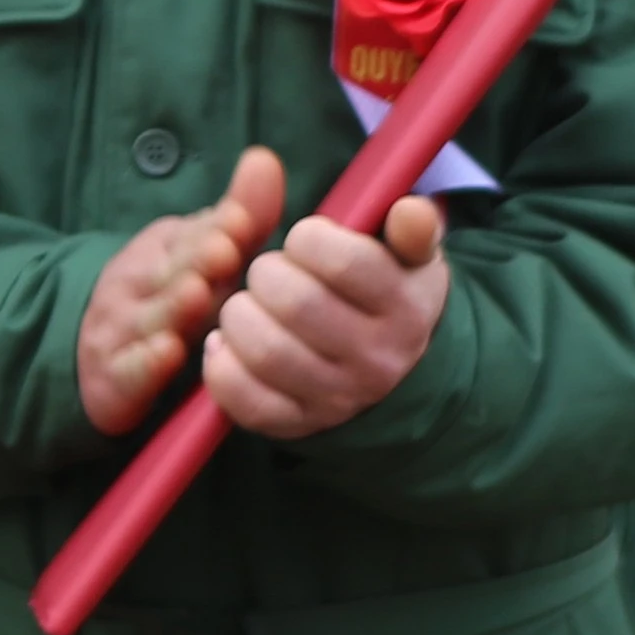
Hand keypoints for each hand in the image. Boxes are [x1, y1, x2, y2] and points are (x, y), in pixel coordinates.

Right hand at [77, 147, 283, 434]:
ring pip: (149, 319)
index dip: (216, 230)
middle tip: (224, 254)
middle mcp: (139, 283)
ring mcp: (122, 329)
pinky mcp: (112, 378)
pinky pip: (127, 369)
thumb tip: (266, 157)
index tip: (240, 224)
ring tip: (197, 297)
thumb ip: (239, 212)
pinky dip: (144, 364)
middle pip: (169, 273)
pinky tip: (165, 356)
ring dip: (172, 308)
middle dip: (196, 262)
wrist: (89, 346)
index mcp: (164, 248)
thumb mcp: (199, 249)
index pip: (190, 236)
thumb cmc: (168, 294)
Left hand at [207, 194, 450, 437]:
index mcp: (406, 308)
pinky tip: (227, 342)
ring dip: (238, 315)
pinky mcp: (299, 424)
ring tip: (248, 304)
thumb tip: (410, 211)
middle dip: (266, 272)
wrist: (396, 370)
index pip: (345, 263)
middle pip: (296, 303)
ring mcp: (338, 398)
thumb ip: (412, 227)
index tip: (305, 240)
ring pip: (265, 351)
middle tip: (269, 272)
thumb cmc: (388, 290)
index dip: (308, 238)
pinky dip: (222, 365)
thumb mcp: (411, 255)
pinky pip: (245, 401)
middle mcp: (378, 359)